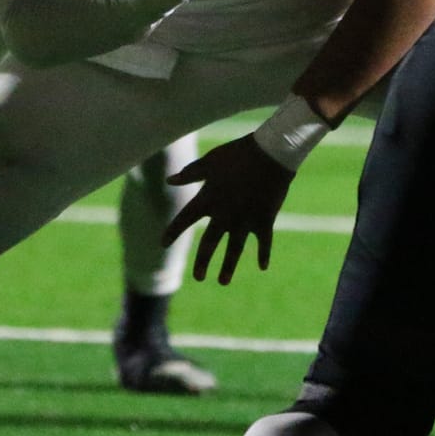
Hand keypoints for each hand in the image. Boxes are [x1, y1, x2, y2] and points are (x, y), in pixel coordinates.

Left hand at [162, 136, 294, 283]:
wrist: (271, 154)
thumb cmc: (238, 154)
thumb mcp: (210, 161)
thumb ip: (190, 174)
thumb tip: (169, 180)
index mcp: (208, 199)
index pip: (185, 219)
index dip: (173, 231)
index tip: (163, 243)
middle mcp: (224, 214)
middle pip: (209, 243)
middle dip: (202, 261)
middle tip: (198, 277)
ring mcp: (245, 221)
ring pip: (234, 250)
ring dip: (228, 266)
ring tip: (222, 281)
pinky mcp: (264, 220)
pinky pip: (264, 242)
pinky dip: (264, 254)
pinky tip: (263, 267)